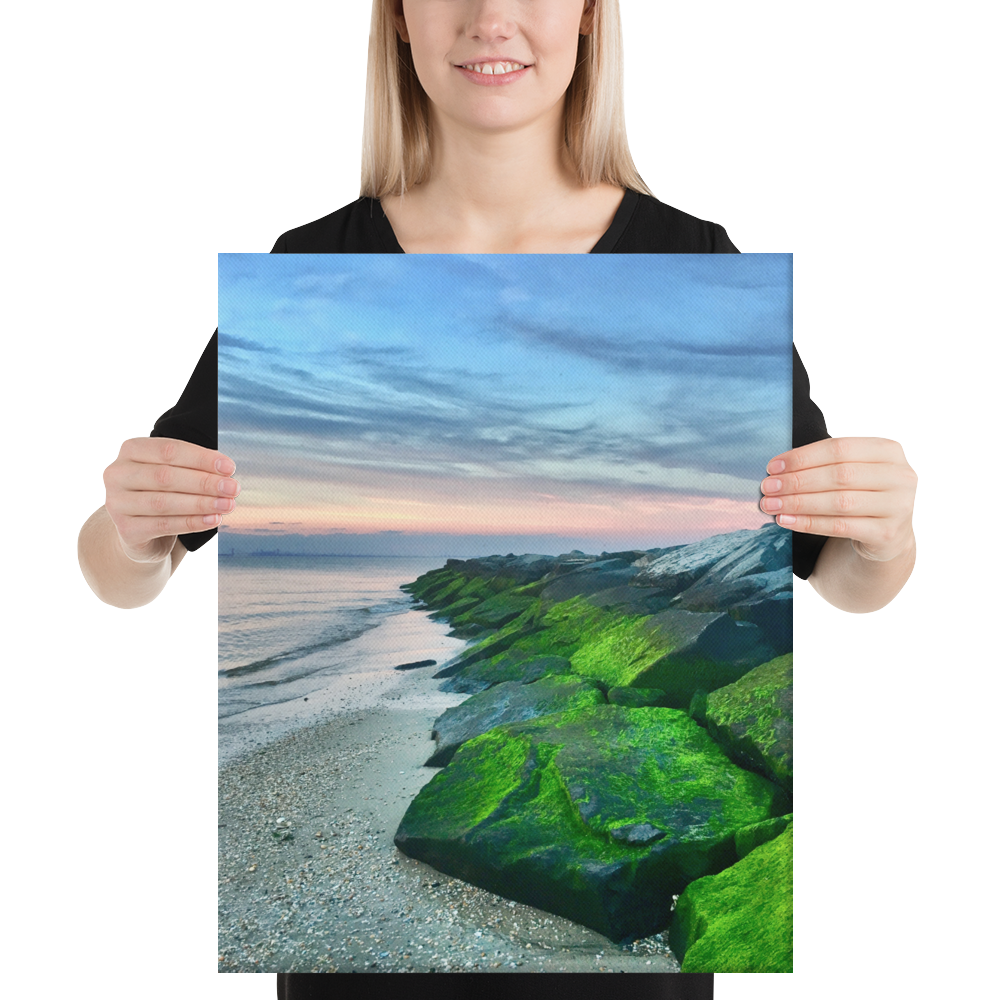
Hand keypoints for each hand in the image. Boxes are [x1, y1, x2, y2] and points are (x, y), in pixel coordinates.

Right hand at [103, 437, 238, 562]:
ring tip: (227, 505)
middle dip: (204, 482)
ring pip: (164, 502)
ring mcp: (117, 503)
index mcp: (131, 450)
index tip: (229, 467)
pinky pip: (164, 525)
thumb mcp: (174, 473)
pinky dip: (192, 522)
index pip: (168, 450)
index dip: (201, 458)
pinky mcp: (126, 529)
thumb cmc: (163, 492)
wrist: (141, 532)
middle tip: (233, 488)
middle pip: (166, 476)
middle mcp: (118, 474)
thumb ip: (194, 467)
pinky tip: (213, 520)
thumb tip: (226, 471)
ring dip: (201, 503)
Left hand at [760, 436, 917, 561]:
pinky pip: (840, 526)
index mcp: (888, 450)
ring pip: (839, 502)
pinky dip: (809, 523)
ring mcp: (898, 506)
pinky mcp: (888, 533)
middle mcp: (900, 476)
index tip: (773, 467)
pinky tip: (786, 521)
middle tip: (768, 487)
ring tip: (771, 505)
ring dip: (799, 503)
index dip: (803, 457)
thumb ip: (825, 463)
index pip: (839, 448)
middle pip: (839, 475)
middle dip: (797, 481)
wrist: (887, 534)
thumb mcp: (854, 471)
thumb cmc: (861, 494)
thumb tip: (777, 470)